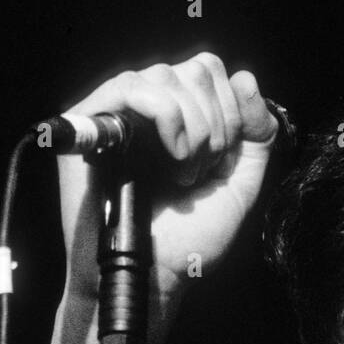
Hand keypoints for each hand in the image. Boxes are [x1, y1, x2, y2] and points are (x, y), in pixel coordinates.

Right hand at [29, 53, 278, 343]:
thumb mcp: (239, 185)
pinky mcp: (87, 122)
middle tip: (200, 172)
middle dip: (216, 123)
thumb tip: (245, 77)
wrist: (153, 275)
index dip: (232, 109)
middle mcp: (149, 109)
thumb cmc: (189, 240)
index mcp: (183, 116)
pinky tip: (170, 160)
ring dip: (192, 129)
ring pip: (168, 74)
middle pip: (196, 67)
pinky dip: (166, 118)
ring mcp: (118, 112)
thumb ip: (256, 134)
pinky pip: (132, 85)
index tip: (223, 159)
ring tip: (181, 173)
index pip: (213, 71)